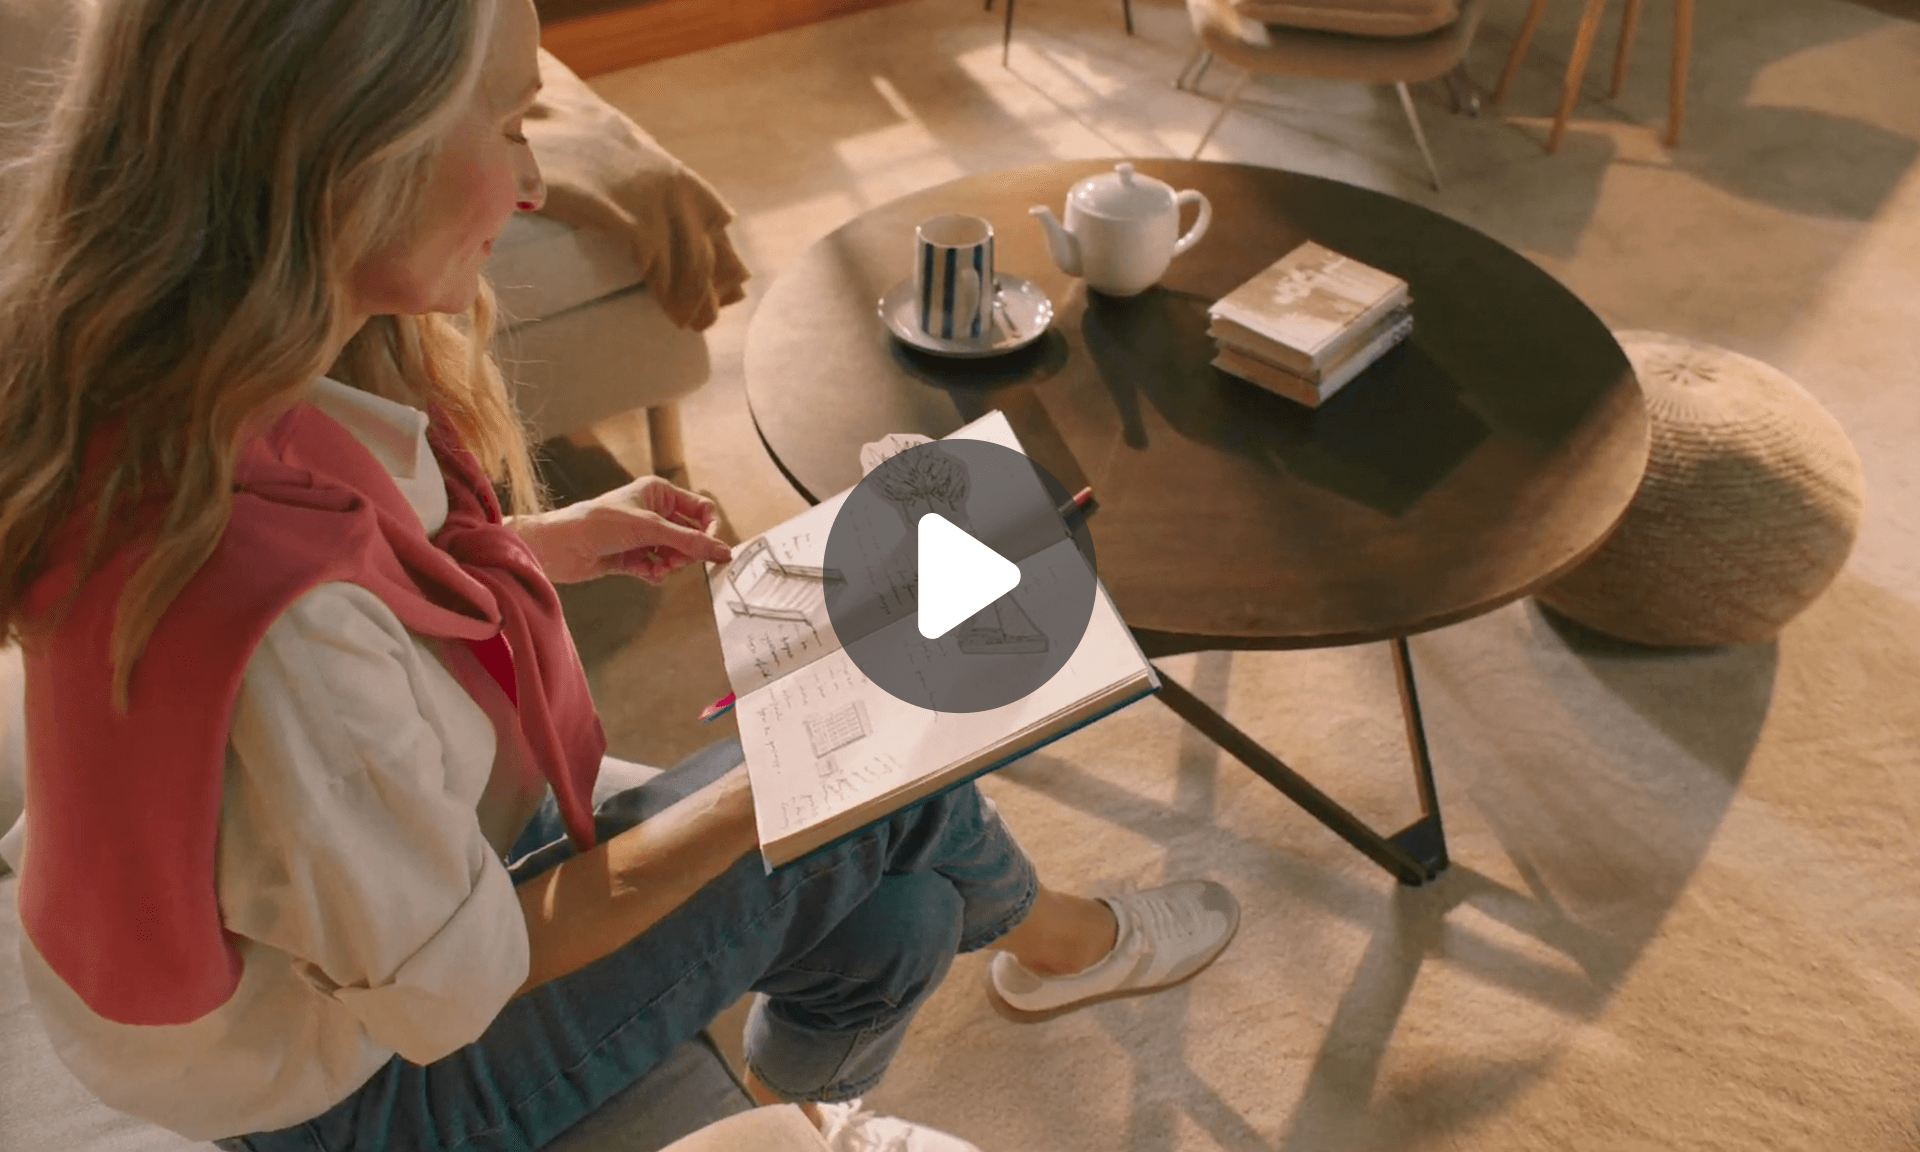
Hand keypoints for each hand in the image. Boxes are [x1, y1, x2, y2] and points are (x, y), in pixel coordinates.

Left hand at [518, 477, 731, 584]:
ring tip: (657, 568)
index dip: (709, 530)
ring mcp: (642, 536)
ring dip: (670, 565)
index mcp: (659, 492)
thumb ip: (690, 542)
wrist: (558, 546)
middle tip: (675, 559)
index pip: (701, 509)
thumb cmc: (599, 523)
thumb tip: (725, 551)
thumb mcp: (650, 529)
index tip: (710, 549)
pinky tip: (647, 574)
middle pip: (690, 536)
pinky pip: (657, 568)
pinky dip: (656, 574)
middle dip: (686, 551)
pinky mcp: (631, 557)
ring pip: (675, 555)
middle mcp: (652, 512)